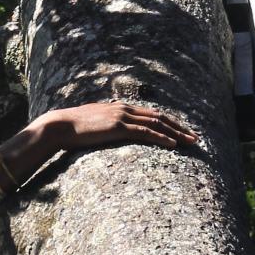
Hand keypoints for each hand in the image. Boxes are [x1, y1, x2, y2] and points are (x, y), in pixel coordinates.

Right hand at [0, 101, 199, 191]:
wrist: (58, 126)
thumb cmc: (72, 130)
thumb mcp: (93, 126)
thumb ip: (105, 128)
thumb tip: (109, 135)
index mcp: (120, 108)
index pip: (151, 114)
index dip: (169, 123)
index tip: (182, 131)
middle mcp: (124, 109)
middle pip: (159, 117)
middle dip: (180, 127)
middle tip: (195, 137)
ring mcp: (122, 117)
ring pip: (157, 124)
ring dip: (176, 133)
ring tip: (190, 143)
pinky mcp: (118, 128)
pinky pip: (145, 133)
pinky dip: (161, 138)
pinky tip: (173, 145)